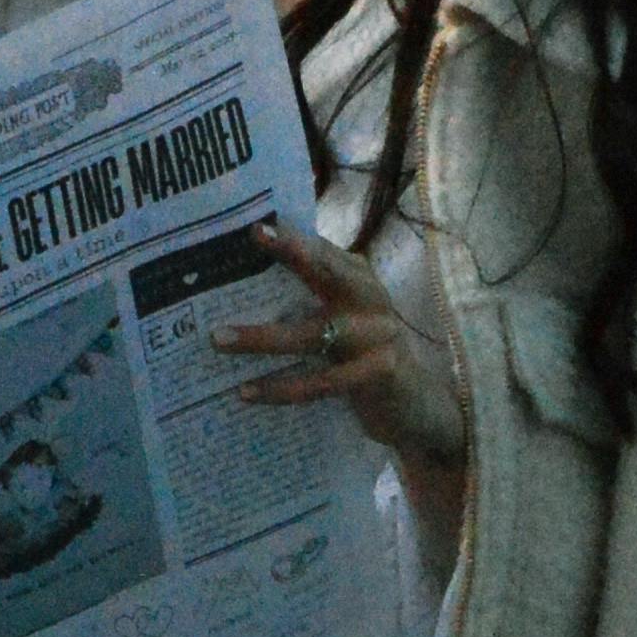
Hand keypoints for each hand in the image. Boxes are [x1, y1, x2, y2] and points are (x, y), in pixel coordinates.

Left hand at [211, 223, 467, 477]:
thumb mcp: (344, 324)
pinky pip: (321, 382)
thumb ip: (314, 302)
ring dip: (262, 338)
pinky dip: (281, 388)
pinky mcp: (379, 372)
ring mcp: (378, 336)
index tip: (257, 226)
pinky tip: (246, 391)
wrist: (417, 410)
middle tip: (257, 239)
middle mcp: (372, 301)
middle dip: (295, 254)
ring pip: (313, 334)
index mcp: (361, 283)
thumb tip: (246, 290)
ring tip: (219, 339)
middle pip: (330, 272)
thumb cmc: (366, 360)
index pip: (325, 253)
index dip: (293, 239)